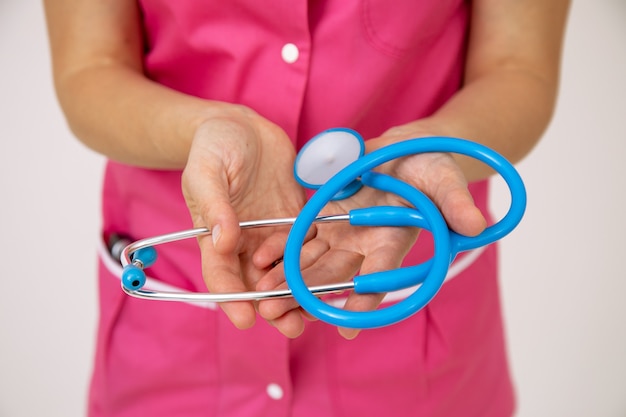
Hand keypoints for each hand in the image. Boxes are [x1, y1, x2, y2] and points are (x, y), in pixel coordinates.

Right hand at [182, 106, 305, 329]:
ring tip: (317, 310)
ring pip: (285, 270)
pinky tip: (335, 275)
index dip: (232, 299)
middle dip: (274, 306)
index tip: (247, 319)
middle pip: (257, 282)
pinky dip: (316, 261)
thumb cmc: (214, 145)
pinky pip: (305, 245)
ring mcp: (269, 232)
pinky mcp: (292, 220)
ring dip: (299, 290)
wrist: (241, 126)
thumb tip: (223, 241)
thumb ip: (213, 205)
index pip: (222, 274)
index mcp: (215, 235)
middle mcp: (244, 242)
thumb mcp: (206, 171)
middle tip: (293, 326)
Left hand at [253, 127, 486, 338]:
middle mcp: (366, 246)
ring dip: (287, 279)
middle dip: (308, 296)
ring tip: (262, 296)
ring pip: (311, 261)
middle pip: (335, 277)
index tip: (347, 326)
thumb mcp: (446, 182)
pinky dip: (281, 247)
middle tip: (281, 315)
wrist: (406, 152)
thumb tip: (479, 225)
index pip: (380, 276)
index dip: (365, 299)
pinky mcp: (325, 218)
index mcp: (394, 244)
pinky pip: (299, 235)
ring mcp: (343, 234)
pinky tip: (260, 259)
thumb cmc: (431, 169)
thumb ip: (455, 203)